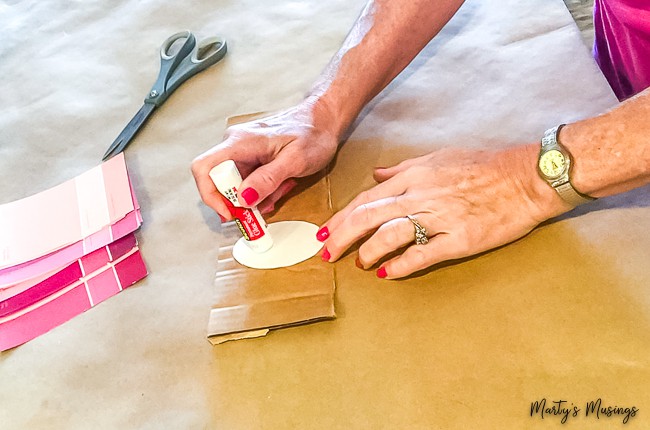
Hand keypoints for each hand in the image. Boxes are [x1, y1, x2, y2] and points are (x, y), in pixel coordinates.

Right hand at [191, 99, 338, 218]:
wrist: (324, 120)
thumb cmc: (313, 133)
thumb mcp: (295, 161)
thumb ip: (268, 179)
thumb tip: (243, 198)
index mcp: (240, 142)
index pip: (204, 168)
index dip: (210, 195)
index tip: (229, 213)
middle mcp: (235, 145)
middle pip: (220, 182)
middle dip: (240, 201)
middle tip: (263, 207)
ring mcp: (243, 152)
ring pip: (236, 186)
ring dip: (255, 197)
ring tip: (281, 189)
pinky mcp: (251, 158)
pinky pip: (247, 182)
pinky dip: (262, 191)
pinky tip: (281, 184)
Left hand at [318, 145, 567, 278]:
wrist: (524, 179)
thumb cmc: (482, 166)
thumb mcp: (438, 157)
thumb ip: (402, 168)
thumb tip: (376, 175)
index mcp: (414, 176)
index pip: (366, 198)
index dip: (341, 217)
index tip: (325, 231)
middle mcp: (420, 195)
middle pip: (369, 217)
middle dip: (342, 237)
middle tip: (327, 254)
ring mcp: (440, 218)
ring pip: (390, 235)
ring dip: (368, 252)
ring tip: (359, 264)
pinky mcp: (459, 239)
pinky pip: (422, 254)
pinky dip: (400, 265)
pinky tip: (386, 273)